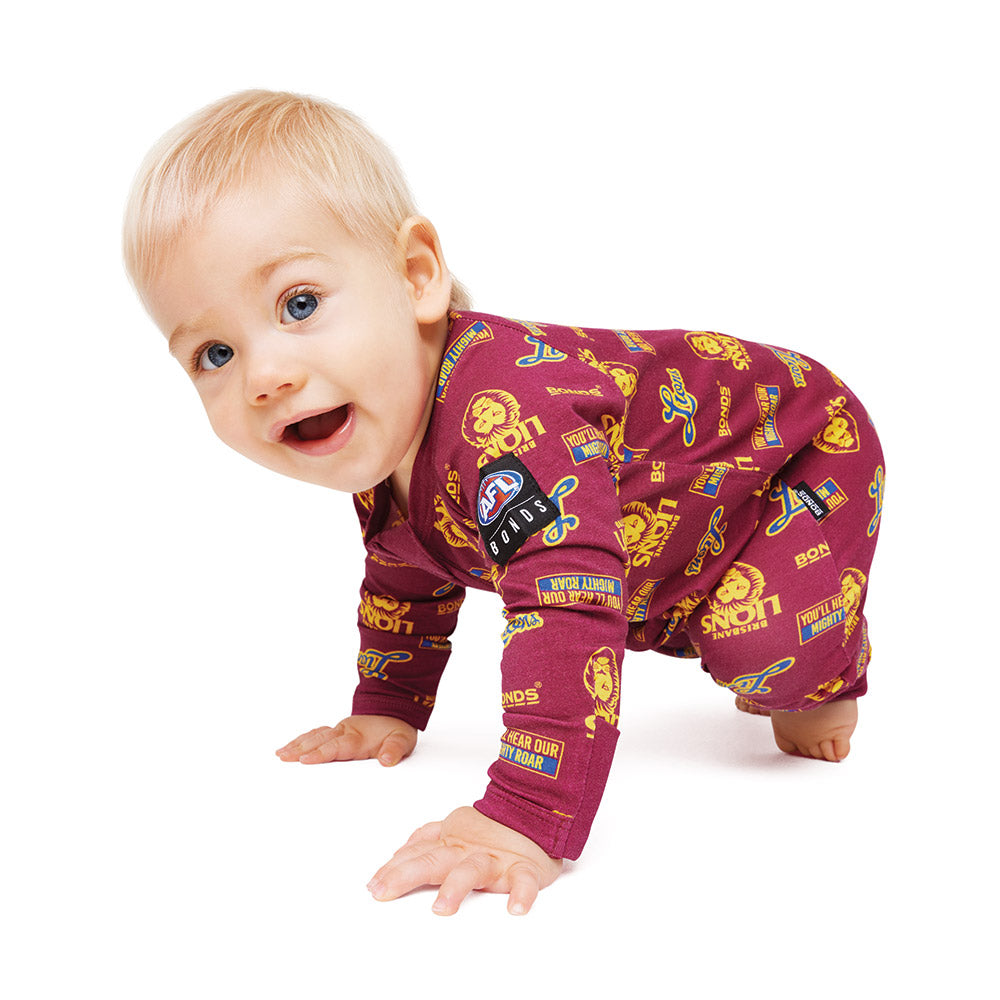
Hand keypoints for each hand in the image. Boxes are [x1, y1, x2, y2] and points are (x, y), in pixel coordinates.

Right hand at [275, 715, 416, 765]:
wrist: (395, 709)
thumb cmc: (397, 728)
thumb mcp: (403, 739)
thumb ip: (395, 749)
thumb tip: (387, 760)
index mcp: (358, 736)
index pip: (336, 746)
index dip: (321, 754)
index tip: (304, 760)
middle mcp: (345, 731)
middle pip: (320, 740)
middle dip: (300, 749)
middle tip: (283, 757)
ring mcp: (339, 730)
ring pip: (315, 736)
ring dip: (297, 744)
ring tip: (280, 753)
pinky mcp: (336, 731)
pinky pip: (316, 734)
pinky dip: (302, 740)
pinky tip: (290, 747)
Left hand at [367, 806, 562, 915]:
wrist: (535, 808)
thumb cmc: (493, 827)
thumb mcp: (454, 828)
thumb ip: (427, 839)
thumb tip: (398, 853)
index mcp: (451, 842)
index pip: (417, 854)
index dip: (393, 869)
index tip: (373, 886)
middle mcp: (467, 850)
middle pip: (433, 860)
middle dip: (406, 875)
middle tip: (383, 892)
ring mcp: (495, 859)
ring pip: (472, 870)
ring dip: (456, 888)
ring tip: (441, 909)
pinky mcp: (524, 868)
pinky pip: (524, 881)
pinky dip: (522, 894)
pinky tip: (516, 909)